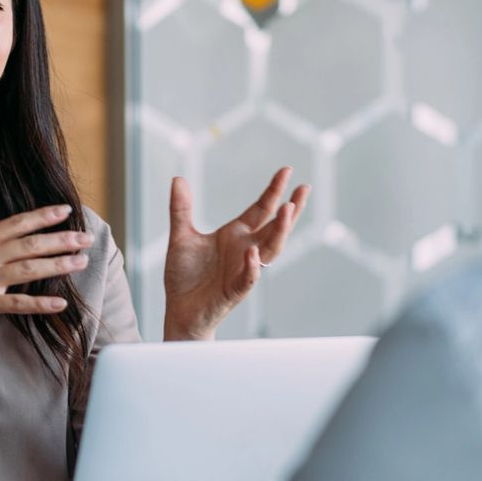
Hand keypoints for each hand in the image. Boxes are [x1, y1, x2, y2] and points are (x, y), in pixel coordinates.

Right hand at [0, 201, 92, 336]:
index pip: (16, 224)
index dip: (43, 216)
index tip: (66, 211)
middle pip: (29, 244)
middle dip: (61, 239)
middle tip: (86, 237)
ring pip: (28, 269)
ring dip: (58, 264)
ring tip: (81, 261)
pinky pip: (16, 303)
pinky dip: (39, 303)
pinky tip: (60, 303)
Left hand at [162, 168, 308, 339]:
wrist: (179, 310)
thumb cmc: (185, 276)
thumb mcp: (181, 237)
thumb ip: (181, 209)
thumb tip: (178, 179)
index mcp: (235, 235)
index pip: (261, 209)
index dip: (273, 191)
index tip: (286, 171)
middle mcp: (245, 249)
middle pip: (274, 227)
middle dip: (290, 209)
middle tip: (303, 189)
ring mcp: (243, 269)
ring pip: (269, 250)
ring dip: (279, 231)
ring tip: (288, 210)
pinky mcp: (234, 291)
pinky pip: (248, 278)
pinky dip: (252, 266)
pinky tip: (253, 253)